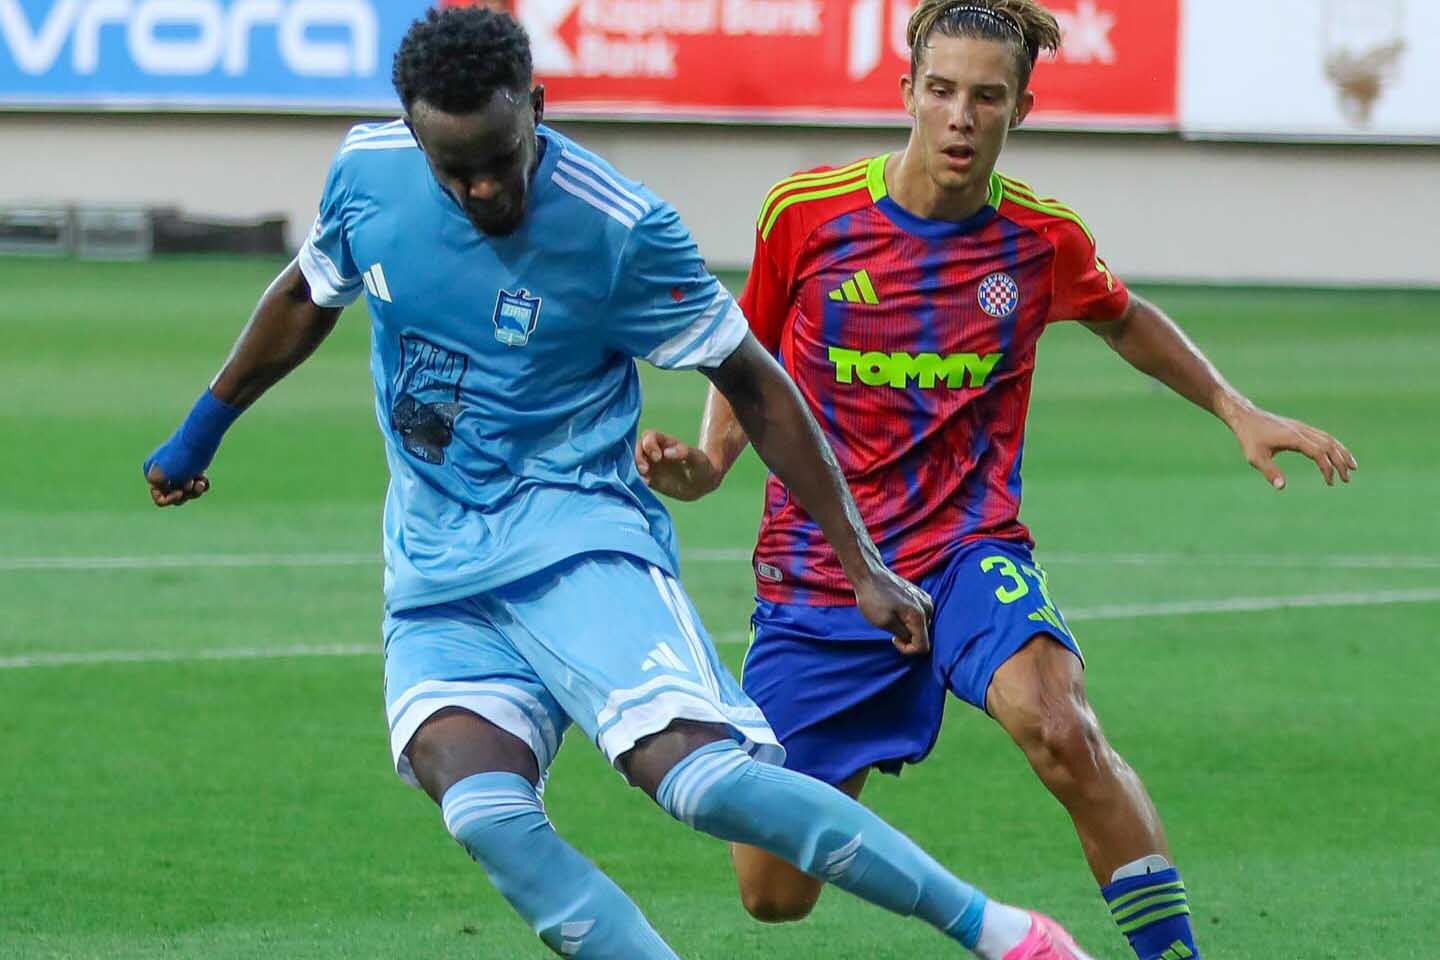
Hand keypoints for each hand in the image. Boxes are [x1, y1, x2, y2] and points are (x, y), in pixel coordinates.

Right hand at [146, 463, 210, 506]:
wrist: (199, 438)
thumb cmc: (179, 457)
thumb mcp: (161, 475)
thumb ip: (156, 486)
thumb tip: (164, 489)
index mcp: (152, 472)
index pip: (159, 498)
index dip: (170, 499)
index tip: (180, 493)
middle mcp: (163, 472)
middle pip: (174, 496)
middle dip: (185, 494)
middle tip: (191, 484)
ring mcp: (179, 470)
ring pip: (187, 491)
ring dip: (195, 491)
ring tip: (201, 483)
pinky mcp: (192, 467)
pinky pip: (196, 485)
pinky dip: (201, 485)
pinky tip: (204, 480)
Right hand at [634, 429, 721, 500]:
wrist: (701, 483)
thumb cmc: (701, 466)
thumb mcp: (697, 458)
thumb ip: (684, 452)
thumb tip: (667, 452)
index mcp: (665, 443)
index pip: (648, 436)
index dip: (649, 444)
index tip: (658, 457)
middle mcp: (654, 452)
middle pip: (637, 448)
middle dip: (638, 457)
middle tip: (646, 469)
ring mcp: (651, 465)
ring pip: (634, 462)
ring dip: (635, 469)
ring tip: (645, 479)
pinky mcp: (650, 478)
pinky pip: (638, 477)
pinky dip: (638, 480)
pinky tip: (646, 484)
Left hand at [852, 565, 933, 655]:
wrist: (870, 574)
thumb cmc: (873, 598)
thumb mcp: (884, 622)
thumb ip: (902, 634)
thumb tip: (911, 640)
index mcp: (919, 615)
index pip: (923, 646)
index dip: (907, 649)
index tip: (894, 639)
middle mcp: (928, 607)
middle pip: (923, 635)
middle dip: (908, 637)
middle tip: (890, 628)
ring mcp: (925, 599)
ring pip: (921, 625)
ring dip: (907, 627)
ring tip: (891, 617)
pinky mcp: (920, 595)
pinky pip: (919, 615)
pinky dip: (908, 618)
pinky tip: (895, 611)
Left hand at [1229, 405, 1355, 489]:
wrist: (1246, 417)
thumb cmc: (1249, 437)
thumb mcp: (1255, 457)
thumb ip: (1269, 471)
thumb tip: (1282, 487)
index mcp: (1294, 438)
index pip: (1319, 453)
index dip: (1327, 467)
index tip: (1330, 482)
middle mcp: (1302, 430)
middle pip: (1329, 445)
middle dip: (1341, 462)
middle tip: (1347, 479)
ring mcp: (1302, 428)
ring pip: (1329, 439)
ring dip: (1342, 452)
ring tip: (1353, 467)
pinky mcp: (1300, 428)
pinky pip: (1323, 436)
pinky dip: (1333, 446)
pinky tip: (1336, 455)